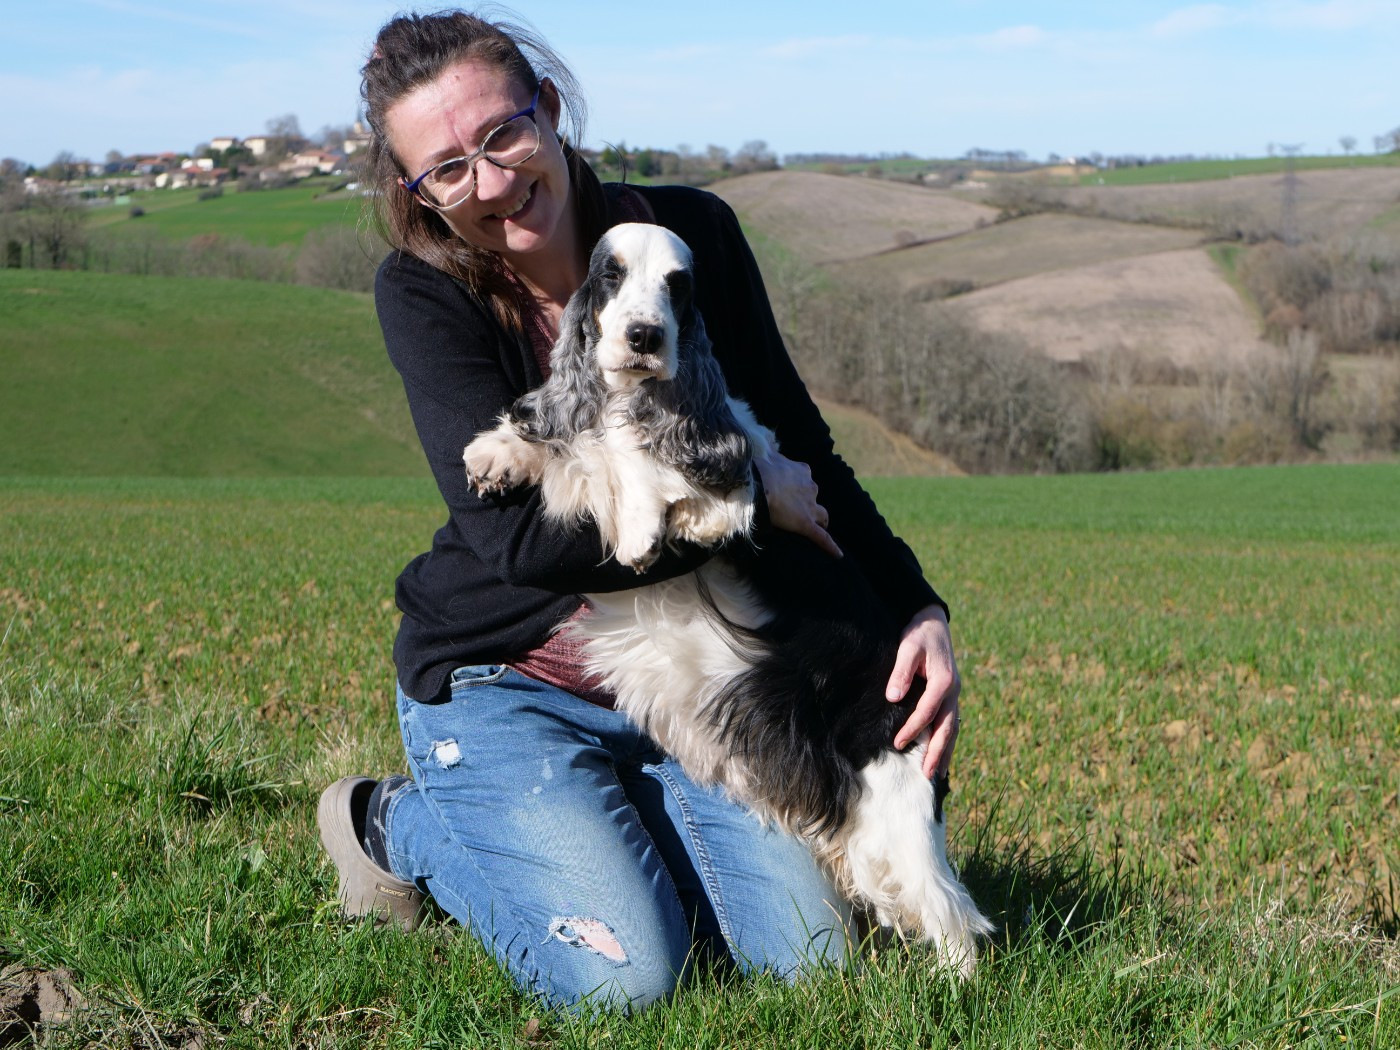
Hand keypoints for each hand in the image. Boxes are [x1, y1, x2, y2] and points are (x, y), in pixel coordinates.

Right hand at [754, 451, 842, 558]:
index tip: (791, 490)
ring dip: (821, 521)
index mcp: (802, 471)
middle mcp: (811, 488)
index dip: (799, 486)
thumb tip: (768, 440)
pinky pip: (822, 538)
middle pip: (814, 497)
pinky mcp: (807, 525)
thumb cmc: (760, 468)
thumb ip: (770, 450)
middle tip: (797, 510)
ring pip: (822, 516)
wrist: (760, 483)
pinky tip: (838, 555)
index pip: (805, 478)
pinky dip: (831, 546)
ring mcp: (810, 507)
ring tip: (818, 527)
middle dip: (809, 503)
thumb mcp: (766, 454)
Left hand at [887, 604, 960, 778]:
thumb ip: (901, 672)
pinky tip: (940, 754)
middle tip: (927, 775)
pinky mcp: (950, 696)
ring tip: (937, 775)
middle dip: (937, 752)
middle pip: (946, 728)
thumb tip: (893, 697)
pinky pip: (950, 722)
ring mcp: (954, 695)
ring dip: (944, 752)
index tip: (897, 744)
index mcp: (944, 681)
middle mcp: (953, 691)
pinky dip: (946, 740)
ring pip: (951, 728)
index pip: (927, 712)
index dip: (912, 729)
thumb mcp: (908, 647)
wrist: (933, 623)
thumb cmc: (918, 634)